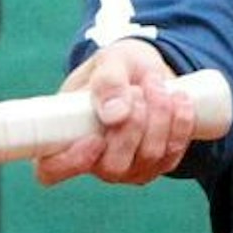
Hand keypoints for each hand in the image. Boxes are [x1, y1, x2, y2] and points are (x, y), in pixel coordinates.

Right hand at [33, 40, 198, 186]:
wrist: (147, 72)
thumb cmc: (117, 67)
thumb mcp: (109, 61)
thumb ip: (107, 81)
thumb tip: (114, 115)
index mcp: (64, 136)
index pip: (51, 170)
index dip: (70, 162)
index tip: (95, 137)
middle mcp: (93, 161)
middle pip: (113, 165)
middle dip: (133, 125)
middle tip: (137, 89)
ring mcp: (126, 168)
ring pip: (148, 158)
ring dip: (159, 118)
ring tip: (156, 84)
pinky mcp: (156, 165)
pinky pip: (171, 155)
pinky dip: (180, 125)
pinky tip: (180, 100)